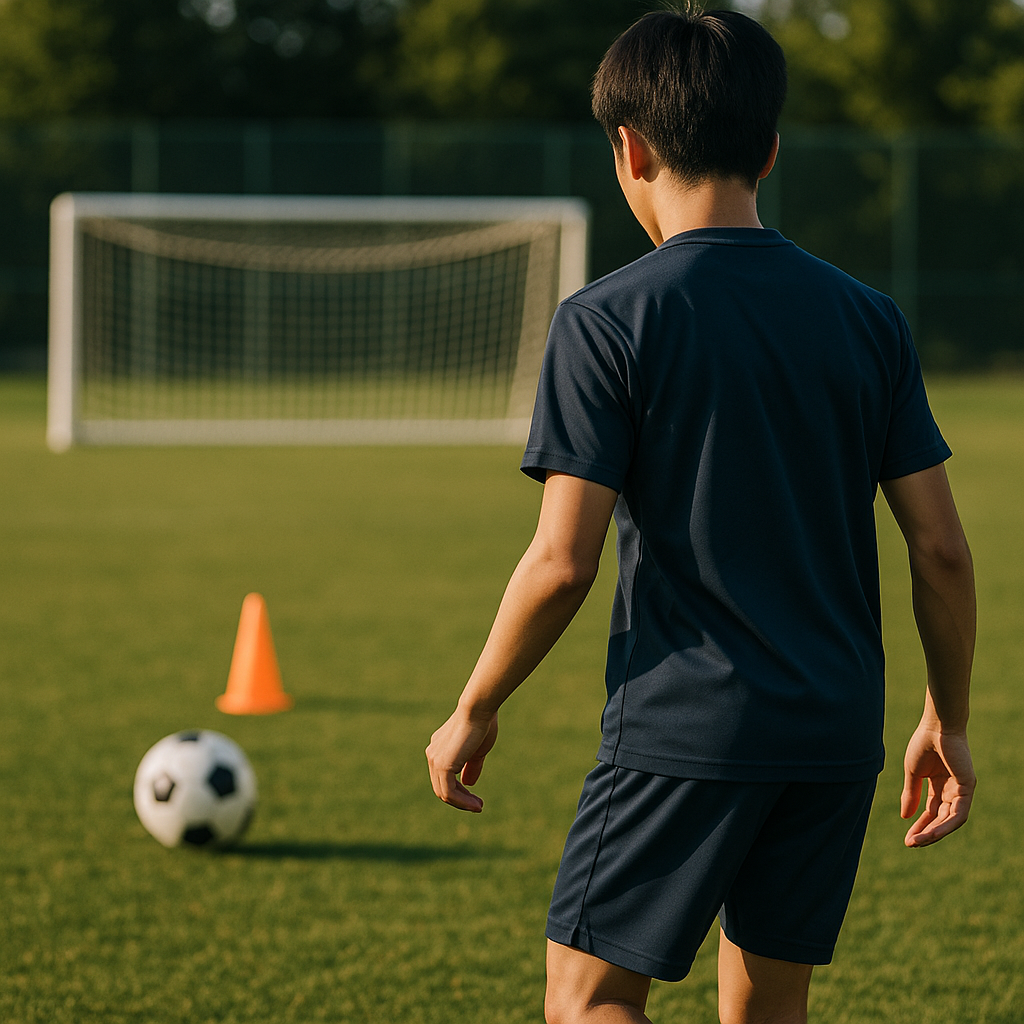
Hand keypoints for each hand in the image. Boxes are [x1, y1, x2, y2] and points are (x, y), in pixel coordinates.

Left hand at [426, 708, 498, 811]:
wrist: (478, 710)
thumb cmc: (481, 725)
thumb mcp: (477, 751)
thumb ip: (471, 766)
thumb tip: (468, 784)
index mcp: (439, 748)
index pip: (444, 777)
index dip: (459, 791)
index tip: (475, 798)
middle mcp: (433, 754)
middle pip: (442, 786)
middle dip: (460, 799)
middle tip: (478, 806)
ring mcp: (435, 760)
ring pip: (444, 792)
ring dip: (462, 803)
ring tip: (478, 807)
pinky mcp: (442, 765)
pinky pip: (449, 792)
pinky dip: (462, 801)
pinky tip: (475, 804)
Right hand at [901, 726, 975, 847]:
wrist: (936, 726)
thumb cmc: (924, 743)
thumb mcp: (913, 773)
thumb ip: (911, 794)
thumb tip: (905, 817)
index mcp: (939, 785)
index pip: (931, 811)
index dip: (919, 825)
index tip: (907, 839)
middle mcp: (953, 790)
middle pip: (941, 818)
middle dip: (926, 832)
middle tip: (911, 844)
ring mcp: (962, 790)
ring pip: (951, 820)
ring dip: (935, 833)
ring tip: (918, 841)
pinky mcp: (968, 787)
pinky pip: (958, 813)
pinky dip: (946, 824)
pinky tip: (932, 832)